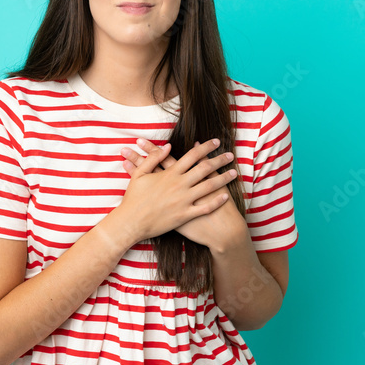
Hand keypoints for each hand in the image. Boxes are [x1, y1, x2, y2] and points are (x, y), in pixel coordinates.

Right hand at [120, 138, 243, 248]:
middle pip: (205, 168)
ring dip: (223, 178)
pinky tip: (225, 196)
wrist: (131, 222)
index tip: (216, 142)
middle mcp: (180, 184)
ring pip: (209, 186)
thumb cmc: (133, 198)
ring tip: (234, 173)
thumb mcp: (139, 174)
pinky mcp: (185, 215)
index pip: (193, 155)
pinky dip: (217, 202)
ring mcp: (184, 200)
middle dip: (220, 160)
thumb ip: (153, 158)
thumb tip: (167, 147)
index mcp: (170, 173)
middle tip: (230, 155)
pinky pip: (205, 208)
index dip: (206, 147)